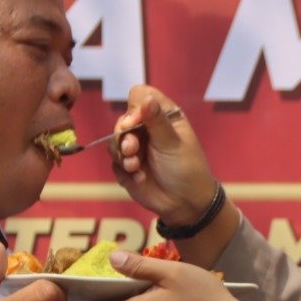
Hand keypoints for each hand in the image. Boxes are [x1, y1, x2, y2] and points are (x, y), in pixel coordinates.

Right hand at [109, 85, 218, 226]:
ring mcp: (135, 147)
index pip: (140, 96)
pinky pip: (114, 161)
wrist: (184, 204)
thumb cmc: (186, 168)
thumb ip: (156, 121)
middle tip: (133, 148)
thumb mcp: (173, 143)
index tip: (137, 122)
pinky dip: (124, 170)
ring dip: (123, 154)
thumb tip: (147, 97)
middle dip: (124, 135)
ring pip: (114, 141)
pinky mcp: (127, 166)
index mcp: (163, 116)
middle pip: (122, 119)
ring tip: (135, 166)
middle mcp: (147, 129)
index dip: (135, 107)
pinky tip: (139, 178)